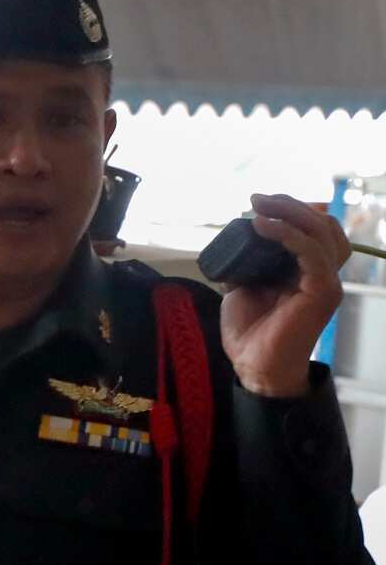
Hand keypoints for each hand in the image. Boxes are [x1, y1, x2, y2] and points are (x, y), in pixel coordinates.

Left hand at [221, 194, 350, 397]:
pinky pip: (312, 253)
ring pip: (321, 233)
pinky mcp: (322, 291)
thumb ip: (249, 263)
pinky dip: (288, 235)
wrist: (253, 365)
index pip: (314, 228)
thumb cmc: (250, 331)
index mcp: (308, 270)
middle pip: (322, 225)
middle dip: (290, 205)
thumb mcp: (244, 285)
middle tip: (257, 199)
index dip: (291, 210)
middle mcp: (322, 273)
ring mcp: (326, 282)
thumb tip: (238, 240)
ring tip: (258, 207)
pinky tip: (263, 227)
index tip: (258, 203)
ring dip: (289, 213)